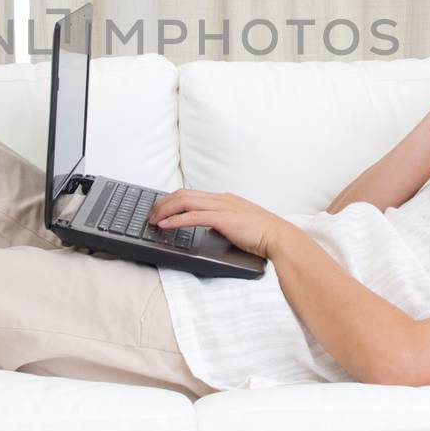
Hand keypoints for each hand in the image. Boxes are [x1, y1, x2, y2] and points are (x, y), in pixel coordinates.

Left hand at [148, 189, 296, 259]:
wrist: (278, 237)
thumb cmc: (262, 234)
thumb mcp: (238, 223)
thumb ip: (223, 222)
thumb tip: (209, 226)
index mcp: (223, 199)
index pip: (191, 194)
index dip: (172, 200)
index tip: (161, 210)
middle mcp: (220, 198)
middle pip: (183, 194)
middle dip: (163, 203)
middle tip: (151, 215)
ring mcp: (221, 207)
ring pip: (185, 201)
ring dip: (165, 210)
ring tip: (153, 220)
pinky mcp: (222, 219)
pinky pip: (193, 216)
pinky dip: (176, 220)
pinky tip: (165, 225)